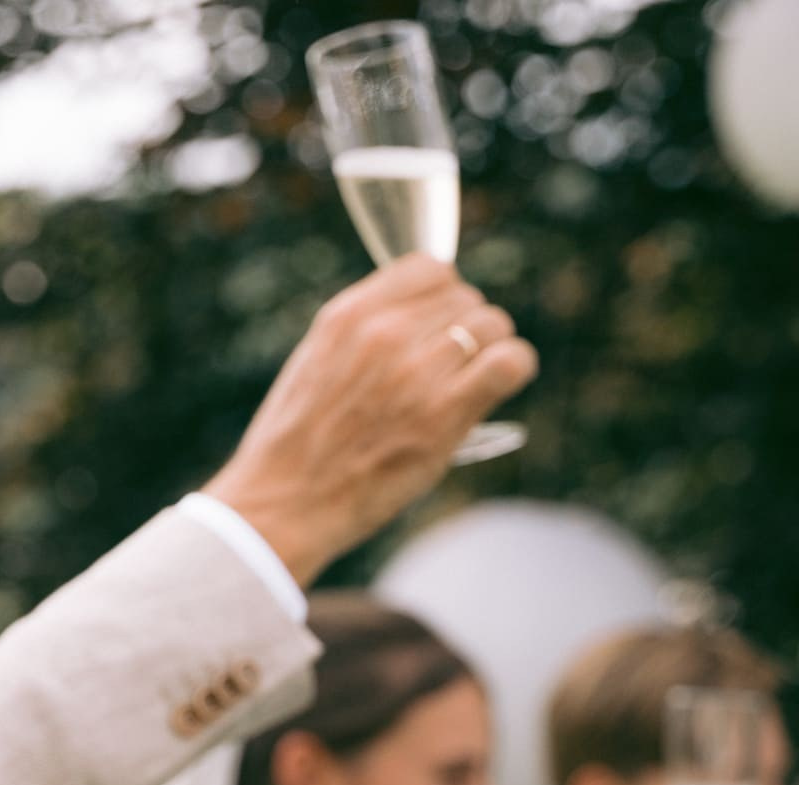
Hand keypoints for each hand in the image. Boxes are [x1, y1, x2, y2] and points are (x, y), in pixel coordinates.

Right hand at [200, 254, 538, 583]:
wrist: (284, 501)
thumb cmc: (299, 442)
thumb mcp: (317, 359)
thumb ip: (366, 329)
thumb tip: (424, 313)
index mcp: (350, 314)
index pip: (431, 268)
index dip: (444, 296)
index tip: (438, 326)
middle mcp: (384, 332)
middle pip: (466, 298)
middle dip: (467, 329)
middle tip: (453, 369)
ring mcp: (415, 371)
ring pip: (493, 325)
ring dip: (491, 351)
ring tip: (470, 382)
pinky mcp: (442, 414)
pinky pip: (510, 363)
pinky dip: (514, 369)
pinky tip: (497, 388)